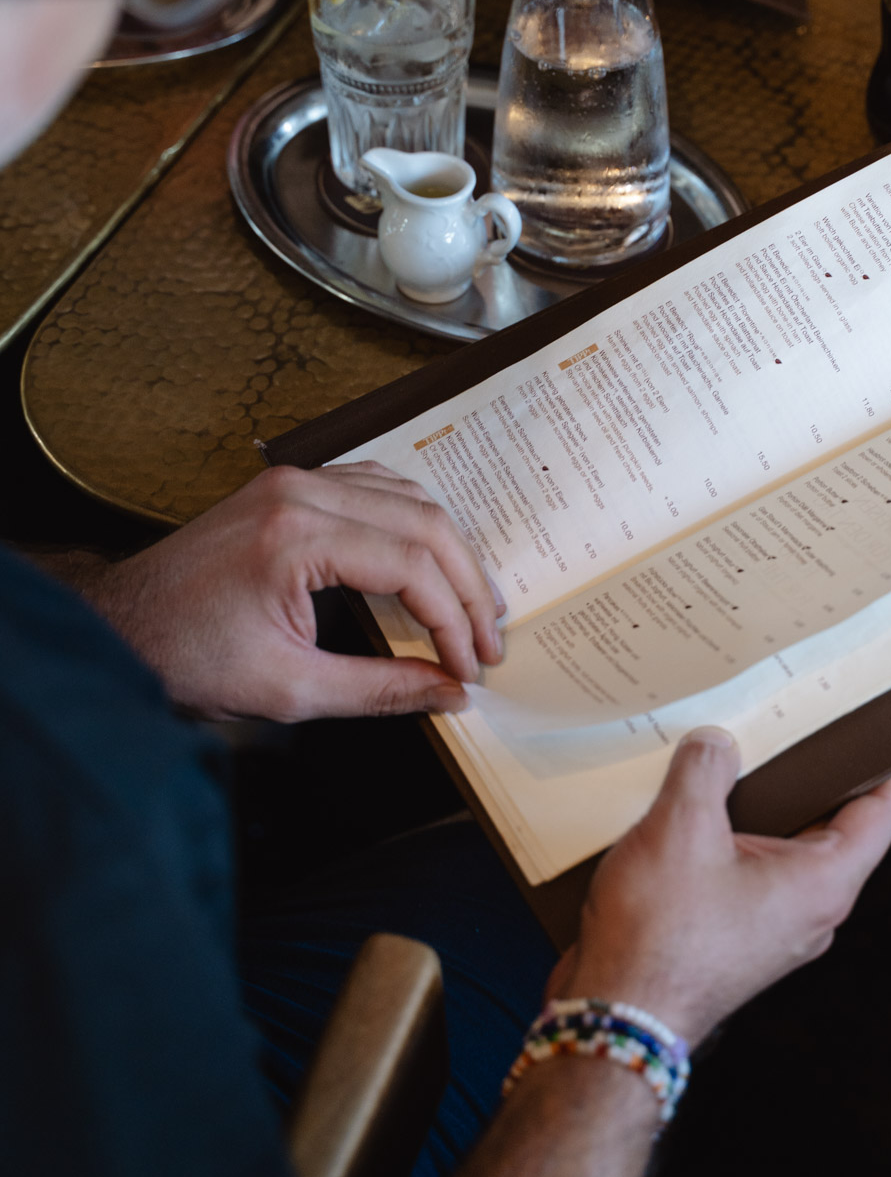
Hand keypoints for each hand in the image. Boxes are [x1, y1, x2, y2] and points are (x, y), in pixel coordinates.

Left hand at [83, 462, 502, 722]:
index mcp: (297, 537)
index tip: (470, 668)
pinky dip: (413, 522)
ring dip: (447, 550)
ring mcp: (294, 482)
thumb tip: (450, 694)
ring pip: (407, 495)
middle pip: (423, 522)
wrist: (116, 627)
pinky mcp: (287, 487)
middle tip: (487, 638)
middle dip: (466, 585)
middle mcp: (300, 492)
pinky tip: (429, 560)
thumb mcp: (290, 690)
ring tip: (472, 604)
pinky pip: (375, 485)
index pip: (412, 567)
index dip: (454, 621)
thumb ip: (381, 690)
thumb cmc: (186, 659)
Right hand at [552, 728, 890, 1045]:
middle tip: (782, 733)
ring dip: (756, 814)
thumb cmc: (659, 940)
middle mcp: (809, 911)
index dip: (882, 766)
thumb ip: (705, 770)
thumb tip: (716, 744)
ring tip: (722, 769)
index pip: (881, 814)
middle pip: (829, 829)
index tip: (870, 731)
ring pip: (781, 855)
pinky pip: (747, 880)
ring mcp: (773, 930)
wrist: (619, 1017)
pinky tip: (685, 822)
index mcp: (822, 882)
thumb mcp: (680, 828)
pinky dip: (727, 847)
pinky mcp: (735, 940)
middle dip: (804, 780)